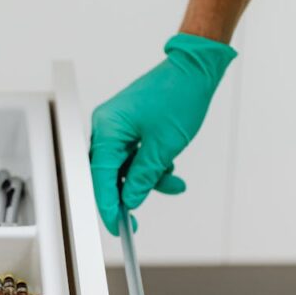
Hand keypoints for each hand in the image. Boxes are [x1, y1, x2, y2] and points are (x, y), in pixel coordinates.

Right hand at [89, 33, 236, 234]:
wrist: (195, 68)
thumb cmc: (179, 95)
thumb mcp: (165, 146)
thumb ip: (143, 177)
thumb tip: (130, 200)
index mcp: (108, 128)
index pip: (100, 176)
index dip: (107, 205)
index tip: (115, 225)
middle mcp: (107, 126)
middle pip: (108, 173)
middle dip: (128, 193)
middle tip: (135, 219)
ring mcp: (117, 125)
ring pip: (124, 166)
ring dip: (146, 179)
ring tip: (173, 183)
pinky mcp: (128, 125)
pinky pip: (132, 154)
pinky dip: (149, 166)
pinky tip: (169, 168)